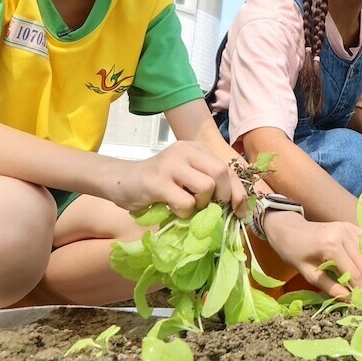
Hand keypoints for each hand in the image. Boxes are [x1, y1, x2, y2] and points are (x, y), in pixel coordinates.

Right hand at [113, 141, 239, 216]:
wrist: (121, 181)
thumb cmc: (158, 183)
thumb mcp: (187, 176)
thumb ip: (207, 182)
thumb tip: (235, 206)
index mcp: (196, 148)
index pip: (228, 168)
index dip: (239, 192)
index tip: (239, 211)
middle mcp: (185, 150)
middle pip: (221, 173)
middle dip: (223, 197)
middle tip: (210, 210)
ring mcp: (171, 164)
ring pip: (206, 187)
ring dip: (201, 204)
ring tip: (186, 205)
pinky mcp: (158, 181)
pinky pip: (186, 202)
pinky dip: (184, 212)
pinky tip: (172, 208)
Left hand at [264, 215, 361, 297]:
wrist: (289, 230)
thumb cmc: (294, 252)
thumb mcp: (308, 273)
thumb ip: (329, 287)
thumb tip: (349, 300)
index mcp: (331, 245)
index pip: (354, 272)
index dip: (359, 289)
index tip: (361, 302)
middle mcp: (344, 234)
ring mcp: (349, 228)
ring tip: (361, 284)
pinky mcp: (351, 227)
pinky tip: (360, 270)